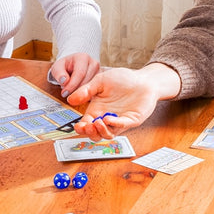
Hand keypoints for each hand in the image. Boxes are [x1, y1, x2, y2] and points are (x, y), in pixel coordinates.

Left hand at [49, 53, 100, 98]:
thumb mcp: (57, 68)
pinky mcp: (100, 79)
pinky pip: (95, 89)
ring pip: (92, 86)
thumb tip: (64, 81)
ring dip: (81, 93)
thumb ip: (59, 73)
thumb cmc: (64, 67)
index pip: (80, 73)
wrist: (71, 66)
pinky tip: (79, 94)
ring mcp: (99, 71)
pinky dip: (86, 94)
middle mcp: (93, 63)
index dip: (72, 85)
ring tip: (72, 92)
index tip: (65, 93)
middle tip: (67, 96)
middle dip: (76, 90)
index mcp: (83, 57)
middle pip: (87, 81)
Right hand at [66, 63, 180, 138]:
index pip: (86, 124)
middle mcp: (107, 118)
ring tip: (98, 122)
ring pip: (108, 135)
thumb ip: (86, 90)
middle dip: (90, 133)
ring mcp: (119, 121)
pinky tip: (108, 119)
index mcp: (97, 110)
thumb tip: (70, 99)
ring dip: (101, 132)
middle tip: (89, 126)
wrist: (143, 79)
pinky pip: (122, 126)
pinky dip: (114, 124)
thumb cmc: (122, 79)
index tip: (79, 126)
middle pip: (96, 134)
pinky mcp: (131, 120)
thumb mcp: (100, 81)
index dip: (81, 128)